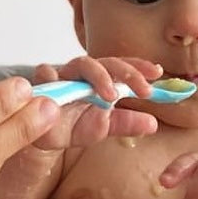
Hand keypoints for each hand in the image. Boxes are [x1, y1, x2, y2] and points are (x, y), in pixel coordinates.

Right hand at [28, 55, 162, 149]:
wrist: (43, 136)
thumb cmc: (73, 125)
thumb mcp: (103, 127)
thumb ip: (126, 123)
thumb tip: (153, 123)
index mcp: (98, 80)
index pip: (120, 67)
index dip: (138, 67)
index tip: (157, 73)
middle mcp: (81, 74)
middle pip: (105, 62)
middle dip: (125, 72)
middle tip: (143, 90)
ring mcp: (61, 76)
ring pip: (80, 63)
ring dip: (98, 76)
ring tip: (110, 96)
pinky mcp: (40, 83)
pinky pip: (45, 73)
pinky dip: (52, 75)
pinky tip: (62, 82)